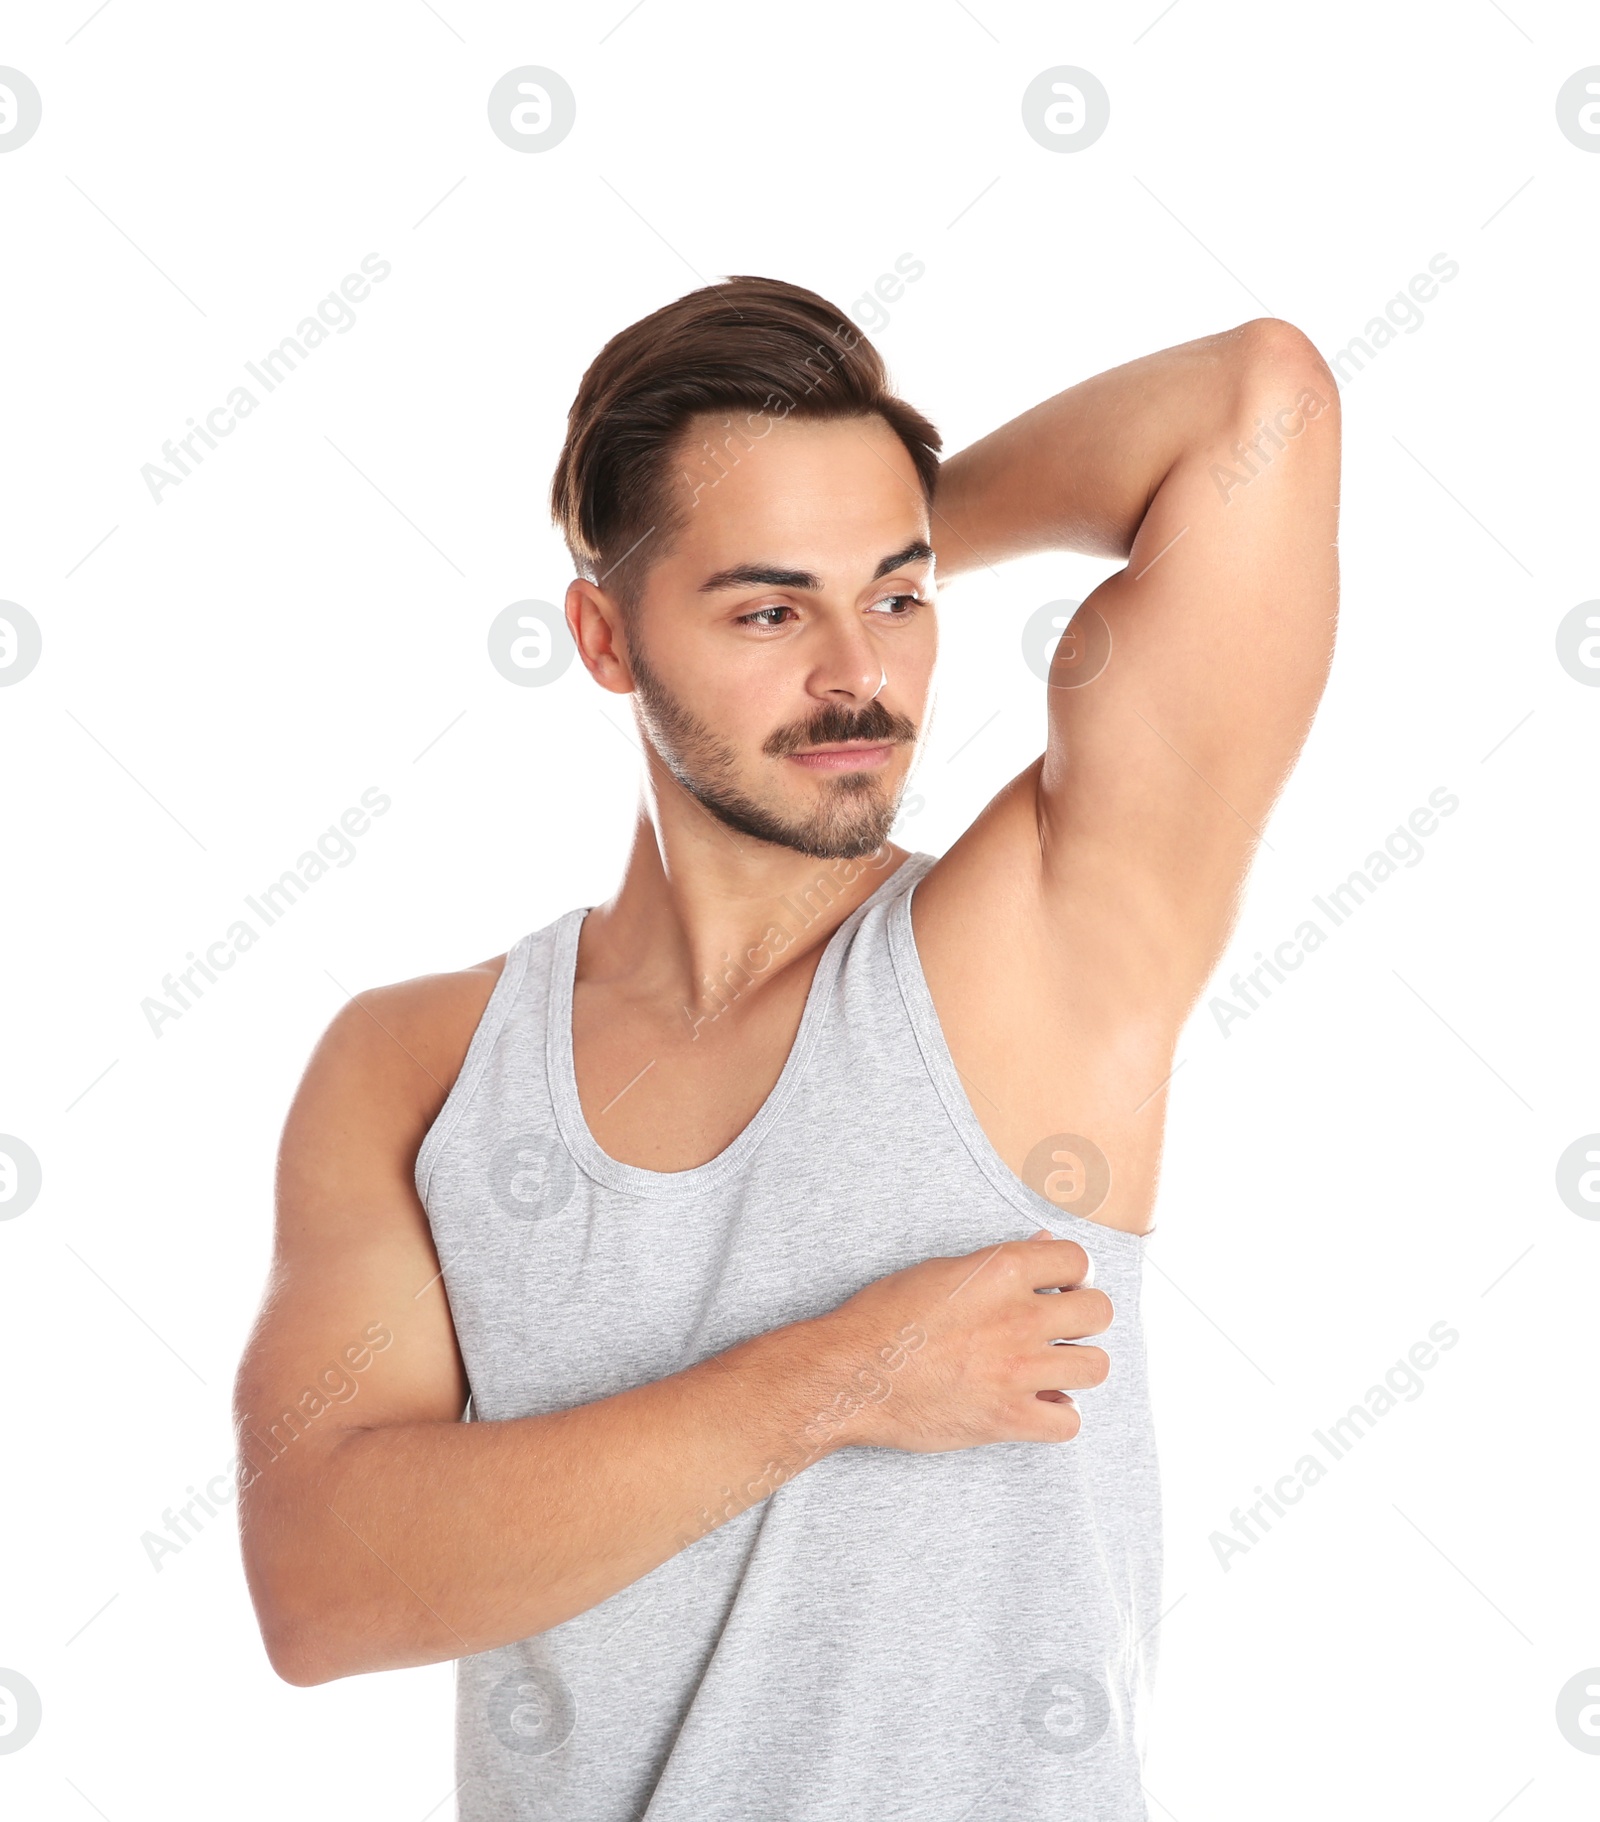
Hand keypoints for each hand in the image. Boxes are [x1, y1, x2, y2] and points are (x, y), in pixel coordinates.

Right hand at [814, 1229, 1111, 1453]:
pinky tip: (1035, 1404)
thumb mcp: (942, 1270)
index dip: (1070, 1273)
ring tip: (1050, 1366)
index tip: (1058, 1287)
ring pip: (1095, 1367)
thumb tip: (1044, 1244)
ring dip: (1075, 1365)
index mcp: (1003, 1270)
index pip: (1078, 1260)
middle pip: (1099, 1311)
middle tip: (1059, 1327)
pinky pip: (1069, 1423)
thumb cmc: (885, 1317)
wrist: (851, 1375)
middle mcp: (1019, 1317)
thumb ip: (1000, 1262)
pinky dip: (1056, 1416)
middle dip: (1082, 1317)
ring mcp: (1018, 1371)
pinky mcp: (1008, 1419)